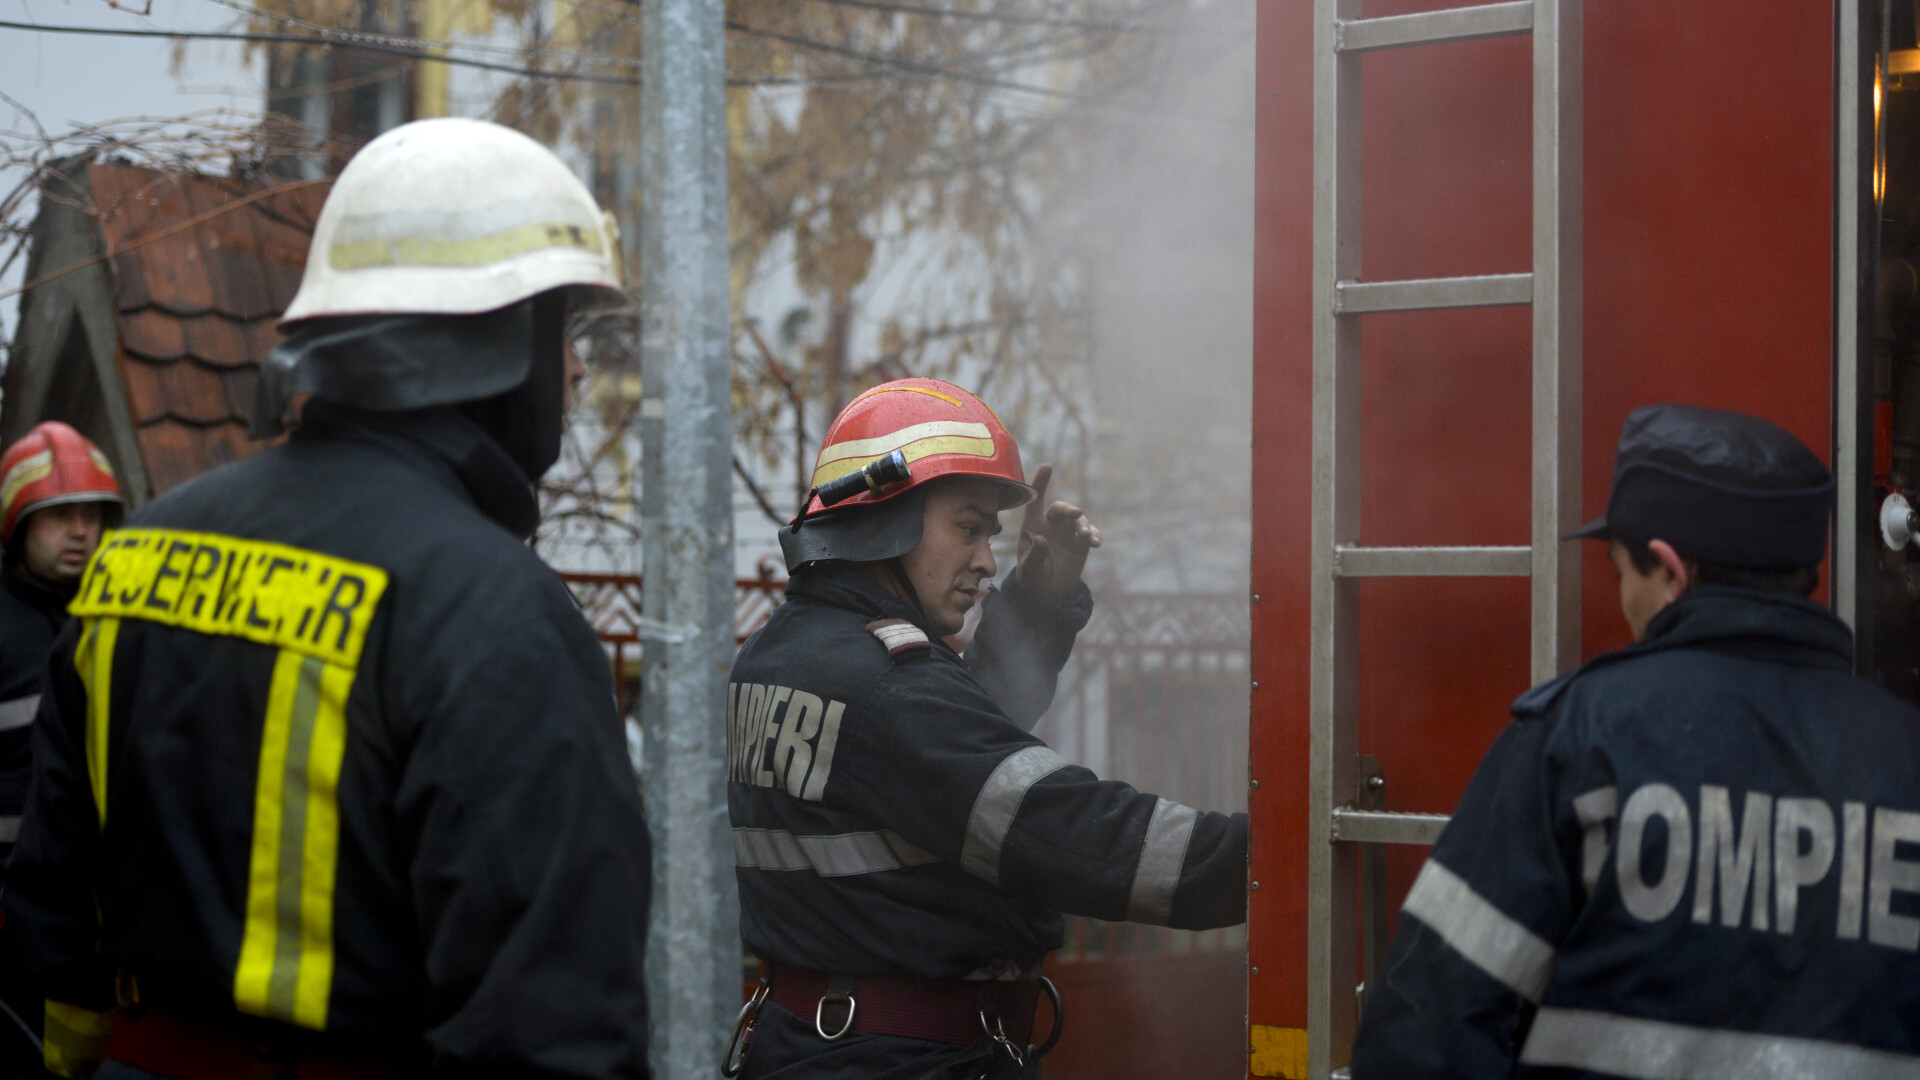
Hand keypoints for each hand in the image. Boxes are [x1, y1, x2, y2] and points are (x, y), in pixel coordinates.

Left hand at [1011, 463, 1101, 604]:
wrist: (1046, 592)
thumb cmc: (1031, 576)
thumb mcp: (1029, 568)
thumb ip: (1035, 554)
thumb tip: (1041, 540)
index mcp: (1033, 525)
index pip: (1035, 501)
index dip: (1040, 483)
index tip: (1048, 467)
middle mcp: (1051, 525)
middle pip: (1061, 509)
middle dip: (1069, 509)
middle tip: (1077, 514)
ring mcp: (1067, 533)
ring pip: (1078, 521)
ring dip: (1084, 526)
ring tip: (1087, 538)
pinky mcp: (1081, 544)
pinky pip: (1091, 534)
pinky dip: (1095, 536)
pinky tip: (1096, 543)